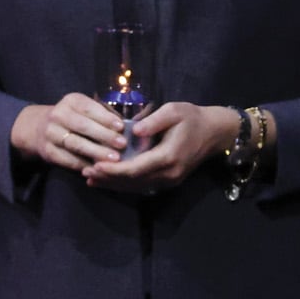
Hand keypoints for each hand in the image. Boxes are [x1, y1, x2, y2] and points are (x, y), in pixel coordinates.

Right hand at [10, 93, 126, 171]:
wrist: (39, 129)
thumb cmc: (73, 118)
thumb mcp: (83, 109)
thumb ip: (102, 114)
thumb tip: (126, 126)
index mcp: (70, 101)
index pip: (89, 108)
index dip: (105, 118)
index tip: (121, 127)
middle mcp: (58, 115)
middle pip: (83, 126)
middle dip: (104, 136)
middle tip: (122, 144)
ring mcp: (51, 134)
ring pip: (76, 144)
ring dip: (97, 152)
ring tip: (114, 159)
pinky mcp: (48, 151)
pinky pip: (68, 159)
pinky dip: (84, 164)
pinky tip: (98, 167)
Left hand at [84, 102, 239, 193]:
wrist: (215, 133)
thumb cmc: (193, 118)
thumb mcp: (175, 111)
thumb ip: (154, 121)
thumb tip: (135, 131)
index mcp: (168, 157)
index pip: (135, 169)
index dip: (113, 170)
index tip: (94, 165)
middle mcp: (168, 174)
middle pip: (133, 182)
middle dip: (108, 178)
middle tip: (84, 172)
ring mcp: (169, 180)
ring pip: (136, 187)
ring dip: (113, 184)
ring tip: (91, 178)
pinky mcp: (168, 181)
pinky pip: (142, 186)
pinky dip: (124, 184)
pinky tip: (108, 181)